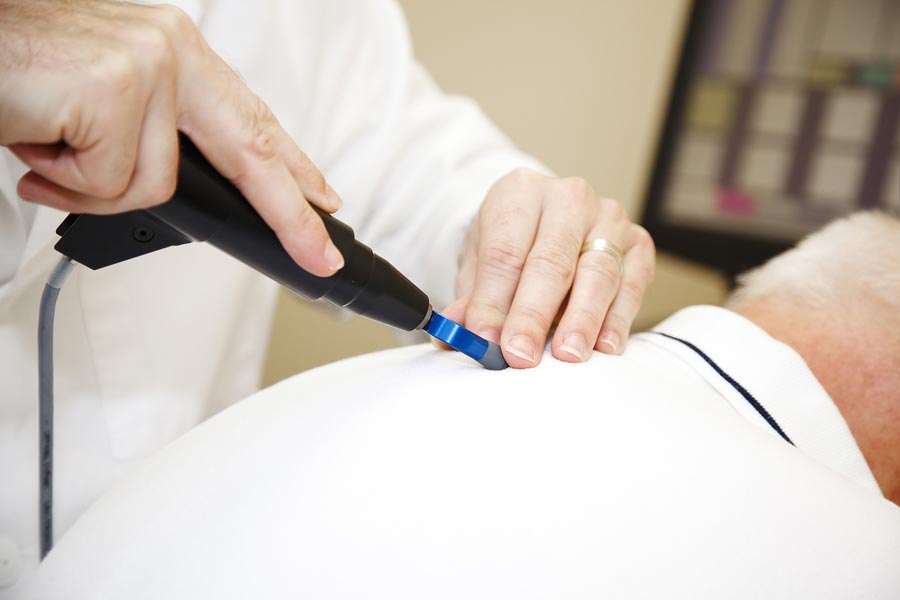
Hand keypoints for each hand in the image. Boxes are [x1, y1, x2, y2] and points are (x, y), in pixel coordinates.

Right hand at [0, 0, 342, 275]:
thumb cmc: (18, 72)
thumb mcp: (102, 102)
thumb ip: (152, 135)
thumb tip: (170, 183)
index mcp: (173, 50)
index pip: (250, 119)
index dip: (291, 165)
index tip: (323, 200)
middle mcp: (171, 50)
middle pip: (253, 151)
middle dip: (291, 214)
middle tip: (323, 257)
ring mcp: (149, 68)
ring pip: (158, 186)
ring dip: (93, 188)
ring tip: (50, 149)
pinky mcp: (117, 91)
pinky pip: (113, 184)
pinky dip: (67, 184)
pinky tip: (38, 144)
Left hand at [443, 169, 654, 367]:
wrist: (545, 222)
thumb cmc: (511, 246)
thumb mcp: (479, 265)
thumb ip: (471, 301)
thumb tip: (459, 336)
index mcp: (520, 193)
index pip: (505, 252)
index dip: (494, 300)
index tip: (487, 339)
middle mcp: (569, 198)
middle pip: (550, 262)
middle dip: (533, 315)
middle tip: (521, 355)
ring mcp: (609, 218)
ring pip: (597, 273)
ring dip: (581, 320)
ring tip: (566, 354)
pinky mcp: (638, 243)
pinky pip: (632, 284)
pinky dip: (618, 319)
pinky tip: (603, 346)